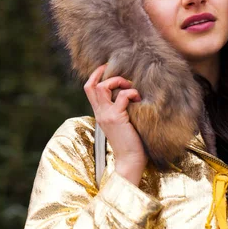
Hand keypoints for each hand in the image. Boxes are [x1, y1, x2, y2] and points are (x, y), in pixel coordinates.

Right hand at [84, 64, 147, 185]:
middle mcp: (100, 113)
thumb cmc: (130, 142)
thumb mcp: (120, 122)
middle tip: (123, 79)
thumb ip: (119, 109)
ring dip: (118, 82)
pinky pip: (122, 96)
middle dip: (107, 75)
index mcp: (100, 113)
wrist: (130, 160)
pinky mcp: (117, 118)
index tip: (106, 68)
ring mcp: (106, 115)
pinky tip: (138, 99)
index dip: (95, 75)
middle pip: (92, 85)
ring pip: (102, 87)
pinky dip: (131, 93)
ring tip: (130, 87)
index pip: (89, 89)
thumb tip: (128, 93)